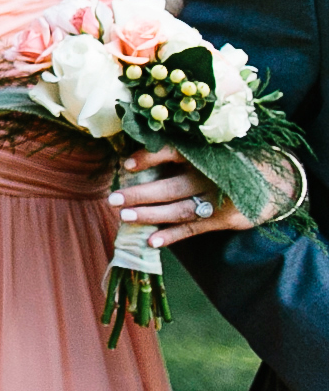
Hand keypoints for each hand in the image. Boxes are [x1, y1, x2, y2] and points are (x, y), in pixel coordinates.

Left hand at [110, 146, 264, 248]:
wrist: (278, 180)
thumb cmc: (231, 161)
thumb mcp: (211, 149)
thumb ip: (182, 154)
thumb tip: (135, 160)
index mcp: (204, 154)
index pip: (174, 152)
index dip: (149, 158)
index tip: (126, 164)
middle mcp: (210, 177)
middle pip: (170, 187)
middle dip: (140, 194)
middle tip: (113, 199)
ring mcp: (219, 200)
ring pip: (179, 210)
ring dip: (151, 215)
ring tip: (125, 217)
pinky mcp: (225, 219)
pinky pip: (194, 229)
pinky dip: (173, 235)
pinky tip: (152, 241)